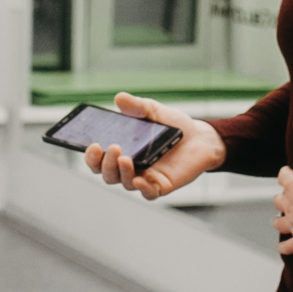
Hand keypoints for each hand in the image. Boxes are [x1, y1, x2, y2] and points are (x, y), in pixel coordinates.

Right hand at [81, 92, 226, 200]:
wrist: (201, 137)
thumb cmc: (173, 126)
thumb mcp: (154, 111)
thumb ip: (137, 106)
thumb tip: (119, 98)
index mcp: (122, 151)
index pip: (98, 158)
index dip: (91, 156)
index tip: (92, 145)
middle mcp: (129, 167)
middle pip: (107, 174)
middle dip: (104, 164)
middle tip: (111, 148)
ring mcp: (145, 178)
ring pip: (124, 183)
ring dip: (120, 172)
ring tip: (125, 158)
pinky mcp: (161, 186)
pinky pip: (148, 193)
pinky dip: (142, 188)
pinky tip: (139, 179)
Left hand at [275, 114, 292, 254]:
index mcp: (292, 183)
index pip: (284, 175)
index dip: (288, 174)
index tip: (292, 173)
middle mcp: (288, 203)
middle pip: (279, 200)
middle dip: (282, 198)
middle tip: (288, 198)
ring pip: (279, 223)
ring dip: (279, 222)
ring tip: (281, 221)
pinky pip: (289, 247)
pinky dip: (286, 248)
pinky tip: (285, 249)